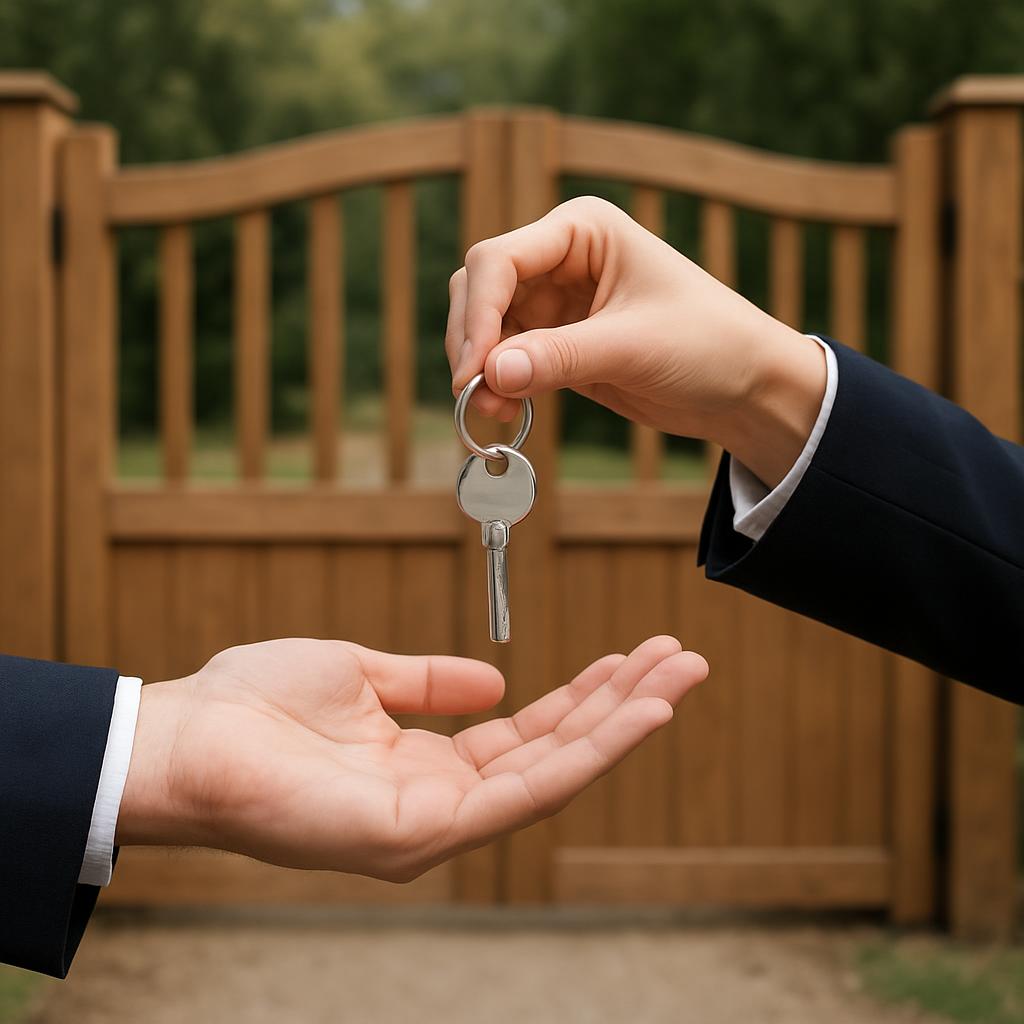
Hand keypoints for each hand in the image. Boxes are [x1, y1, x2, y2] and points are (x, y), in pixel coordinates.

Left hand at [118, 636, 706, 881]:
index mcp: (426, 766)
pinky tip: (636, 713)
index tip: (632, 655)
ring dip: (623, 725)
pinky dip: (588, 751)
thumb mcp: (361, 675)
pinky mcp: (424, 833)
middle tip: (684, 660)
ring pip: (556, 774)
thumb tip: (494, 681)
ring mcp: (436, 826)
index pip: (526, 734)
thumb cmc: (257, 708)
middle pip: (555, 754)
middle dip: (623, 706)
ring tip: (681, 677)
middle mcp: (441, 804)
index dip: (584, 697)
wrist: (185, 736)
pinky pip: (524, 791)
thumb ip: (428, 682)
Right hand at [447, 196, 826, 487]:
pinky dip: (497, 384)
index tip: (475, 368)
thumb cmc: (708, 343)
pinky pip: (507, 360)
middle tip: (473, 394)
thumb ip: (559, 357)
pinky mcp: (557, 345)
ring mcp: (555, 304)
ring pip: (487, 329)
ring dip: (479, 368)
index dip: (479, 313)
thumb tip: (489, 373)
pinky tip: (505, 411)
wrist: (744, 388)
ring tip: (493, 411)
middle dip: (472, 341)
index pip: (499, 260)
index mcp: (582, 230)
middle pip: (481, 290)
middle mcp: (561, 260)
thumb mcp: (634, 346)